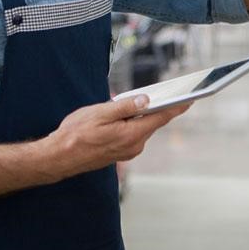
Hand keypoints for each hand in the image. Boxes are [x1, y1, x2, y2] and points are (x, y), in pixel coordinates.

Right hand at [44, 95, 190, 179]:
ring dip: (137, 115)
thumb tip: (146, 100)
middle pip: (151, 122)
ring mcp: (128, 151)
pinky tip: (118, 116)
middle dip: (153, 107)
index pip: (161, 117)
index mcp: (132, 134)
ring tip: (125, 103)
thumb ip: (125, 106)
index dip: (177, 106)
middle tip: (157, 92)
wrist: (59, 157)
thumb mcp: (100, 113)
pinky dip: (130, 123)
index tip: (190, 98)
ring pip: (141, 128)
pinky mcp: (121, 153)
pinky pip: (132, 134)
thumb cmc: (76, 134)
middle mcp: (134, 146)